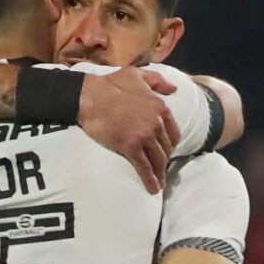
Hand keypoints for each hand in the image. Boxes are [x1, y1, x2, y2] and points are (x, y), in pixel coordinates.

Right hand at [78, 67, 180, 192]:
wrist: (89, 96)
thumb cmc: (109, 84)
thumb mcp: (136, 75)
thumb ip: (157, 81)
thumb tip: (173, 88)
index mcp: (160, 107)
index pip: (173, 133)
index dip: (170, 145)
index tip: (166, 152)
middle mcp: (156, 123)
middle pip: (166, 148)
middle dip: (164, 160)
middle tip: (160, 169)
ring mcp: (144, 136)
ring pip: (158, 160)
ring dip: (160, 174)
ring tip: (159, 184)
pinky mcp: (130, 147)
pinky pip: (144, 167)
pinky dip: (150, 180)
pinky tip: (152, 188)